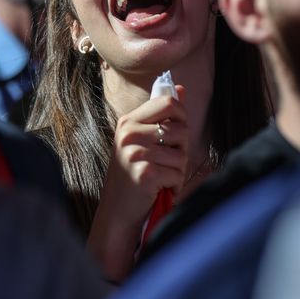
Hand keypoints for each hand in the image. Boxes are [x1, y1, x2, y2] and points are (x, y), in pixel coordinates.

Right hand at [102, 89, 189, 222]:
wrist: (117, 210)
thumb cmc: (133, 174)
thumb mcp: (142, 140)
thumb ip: (161, 115)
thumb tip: (180, 88)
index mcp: (128, 121)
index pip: (167, 102)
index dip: (182, 115)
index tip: (178, 132)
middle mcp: (129, 134)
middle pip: (180, 129)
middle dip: (181, 149)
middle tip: (166, 162)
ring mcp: (135, 153)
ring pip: (181, 154)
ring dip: (178, 170)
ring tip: (162, 177)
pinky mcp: (144, 174)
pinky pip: (177, 173)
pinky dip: (174, 184)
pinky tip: (160, 189)